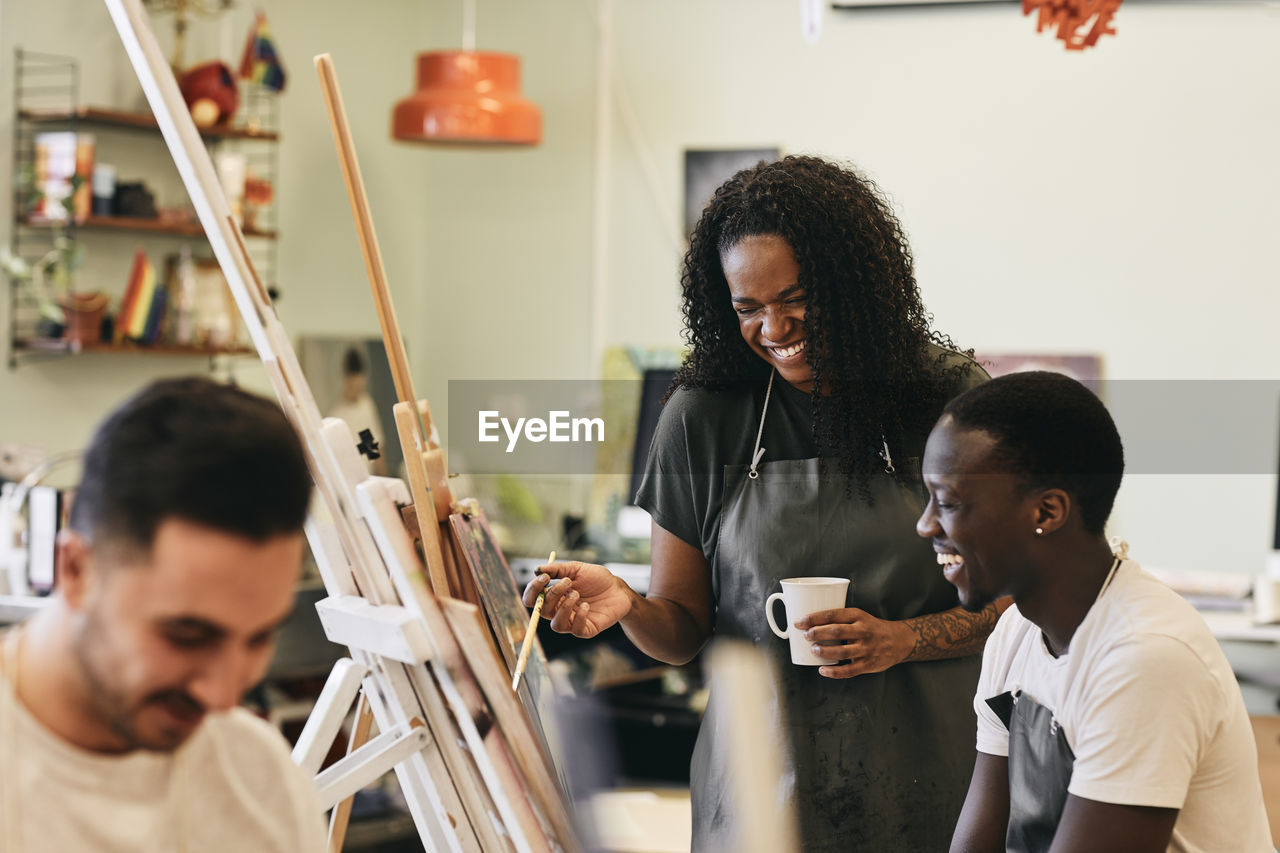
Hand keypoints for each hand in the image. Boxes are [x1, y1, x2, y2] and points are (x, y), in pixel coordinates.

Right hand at [520, 561, 633, 638]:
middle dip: (552, 595)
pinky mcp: (585, 630)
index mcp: (554, 597)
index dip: (533, 590)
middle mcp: (559, 611)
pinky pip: (576, 630)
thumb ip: (557, 569)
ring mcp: (572, 622)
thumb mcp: (576, 569)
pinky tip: (587, 605)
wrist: (618, 589)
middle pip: (541, 611)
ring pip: (556, 625)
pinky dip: (579, 616)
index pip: (532, 599)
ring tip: (577, 594)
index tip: (544, 577)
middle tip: (567, 582)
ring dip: (564, 608)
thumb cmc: (597, 579)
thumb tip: (537, 569)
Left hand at [794, 608, 912, 678]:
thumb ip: (839, 619)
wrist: (898, 641)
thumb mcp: (859, 616)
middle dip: (817, 633)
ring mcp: (866, 649)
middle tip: (806, 635)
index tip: (800, 622)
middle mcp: (863, 631)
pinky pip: (849, 670)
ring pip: (841, 651)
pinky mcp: (868, 664)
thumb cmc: (871, 628)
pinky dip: (834, 672)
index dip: (813, 618)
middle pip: (836, 631)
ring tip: (813, 650)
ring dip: (824, 651)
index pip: (832, 614)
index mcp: (858, 616)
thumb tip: (809, 624)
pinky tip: (822, 670)